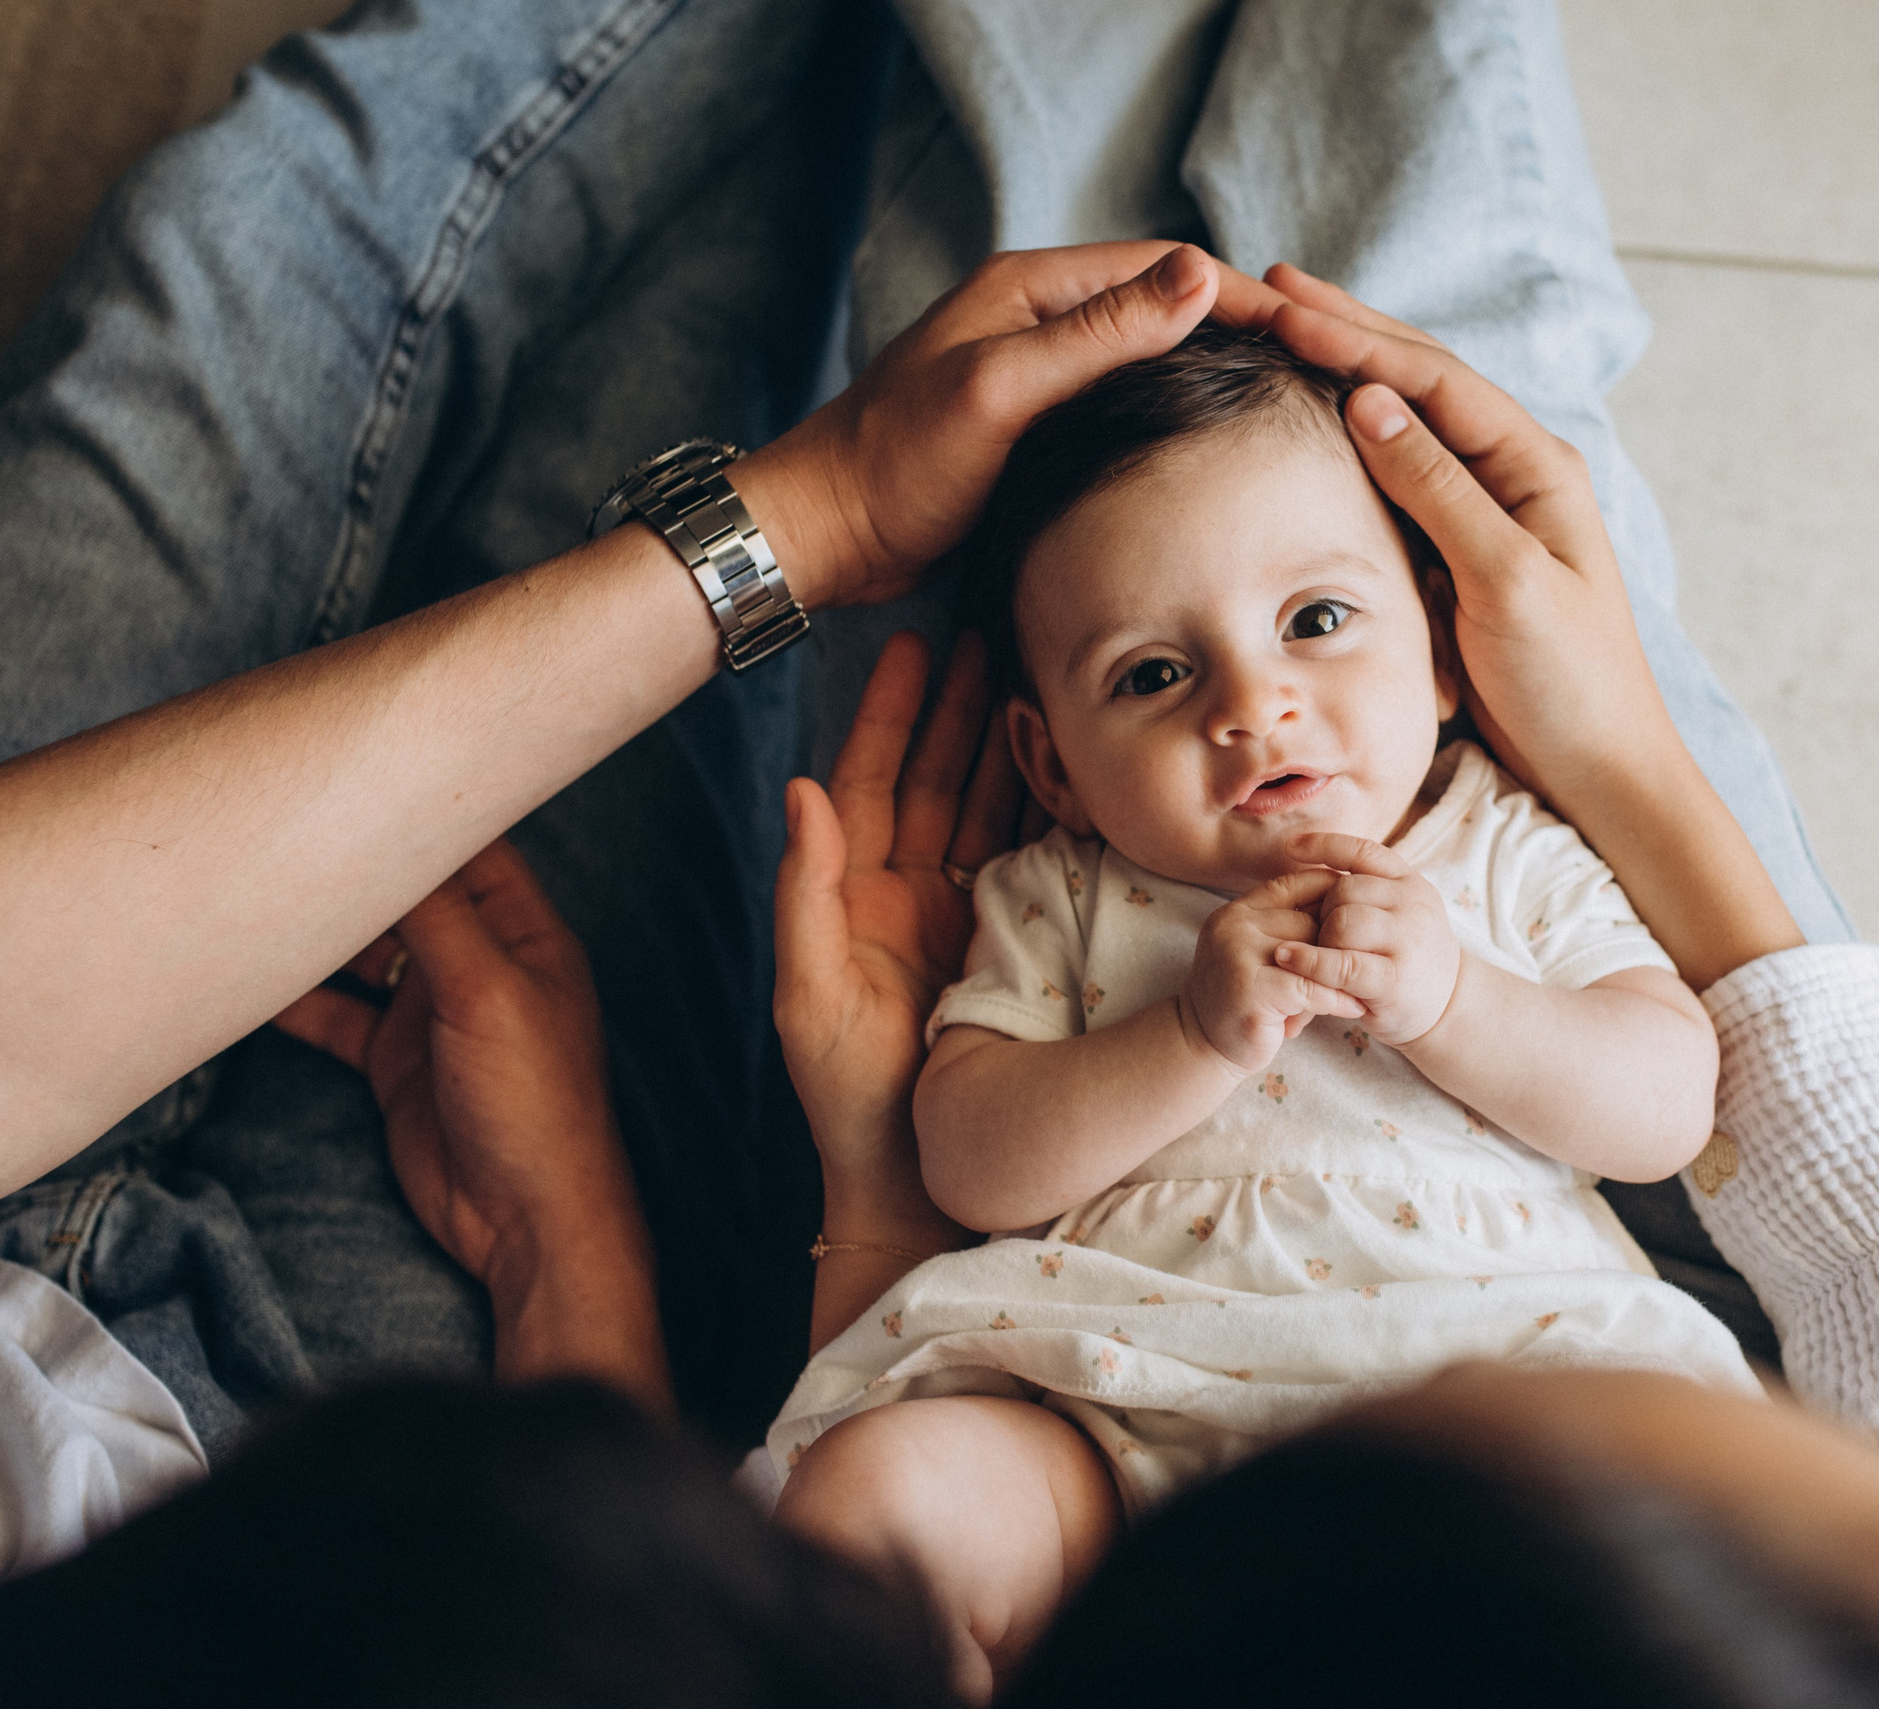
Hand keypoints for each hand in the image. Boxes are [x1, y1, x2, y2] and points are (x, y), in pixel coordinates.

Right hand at [274, 840, 665, 1403]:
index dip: (417, 808)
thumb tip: (395, 836)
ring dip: (315, 930)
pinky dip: (294, 998)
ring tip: (249, 890)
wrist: (526, 1220)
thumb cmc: (536, 1103)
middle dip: (351, 866)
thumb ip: (439, 916)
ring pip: (364, 951)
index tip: (351, 770)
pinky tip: (244, 979)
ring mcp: (434, 1011)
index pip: (467, 846)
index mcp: (523, 933)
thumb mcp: (488, 992)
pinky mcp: (396, 1061)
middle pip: (407, 893)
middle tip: (277, 825)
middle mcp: (479, 962)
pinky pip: (337, 1014)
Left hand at [733, 243, 1288, 610]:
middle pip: (1162, 307)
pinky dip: (1169, 414)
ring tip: (1280, 407)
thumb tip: (1201, 276)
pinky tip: (1207, 450)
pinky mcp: (1034, 425)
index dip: (1240, 294)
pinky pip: (1119, 404)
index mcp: (1030, 287)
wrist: (827, 533)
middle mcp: (1037, 318)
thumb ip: (1100, 334)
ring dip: (1207, 373)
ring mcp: (1037, 372)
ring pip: (1145, 358)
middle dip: (1237, 330)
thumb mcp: (1003, 390)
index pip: (1163, 266)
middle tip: (1313, 371)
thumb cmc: (896, 463)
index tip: (1310, 330)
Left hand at [774, 630, 1021, 1254]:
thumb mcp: (808, 996)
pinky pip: (1033, 858)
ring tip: (1039, 677)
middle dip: (959, 706)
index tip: (913, 642)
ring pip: (987, 806)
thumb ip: (804, 893)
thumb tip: (801, 788)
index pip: (870, 779)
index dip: (889, 711)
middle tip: (992, 633)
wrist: (915, 1182)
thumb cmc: (848, 1099)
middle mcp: (909, 892)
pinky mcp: (1014, 943)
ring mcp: (964, 915)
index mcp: (855, 894)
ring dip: (1009, 743)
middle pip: (936, 776)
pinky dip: (1051, 808)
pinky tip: (1076, 762)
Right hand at [1182, 869, 1364, 1073]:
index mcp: (1237, 911)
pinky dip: (1337, 1000)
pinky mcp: (1250, 989)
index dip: (1333, 894)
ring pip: (1314, 953)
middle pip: (1311, 920)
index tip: (1361, 917)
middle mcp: (1234, 925)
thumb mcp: (1257, 954)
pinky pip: (1311, 988)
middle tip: (1365, 967)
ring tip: (1366, 988)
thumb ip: (1287, 930)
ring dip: (1344, 975)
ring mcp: (1238, 954)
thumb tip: (1348, 904)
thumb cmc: (1242, 999)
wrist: (1202, 1045)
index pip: (1295, 882)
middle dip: (1339, 946)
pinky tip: (1354, 1008)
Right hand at [1235, 265, 1802, 988]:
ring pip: (1407, 419)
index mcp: (1532, 467)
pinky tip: (1319, 419)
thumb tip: (1369, 400)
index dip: (1352, 338)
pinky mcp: (1463, 552)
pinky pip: (1402, 474)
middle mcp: (1512, 474)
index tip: (1280, 306)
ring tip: (1284, 329)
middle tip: (1267, 290)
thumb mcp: (1502, 583)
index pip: (1429, 380)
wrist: (1602, 770)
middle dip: (1343, 331)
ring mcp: (1488, 510)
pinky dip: (1355, 437)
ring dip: (1346, 370)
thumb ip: (1438, 490)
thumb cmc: (1569, 685)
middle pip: (1418, 381)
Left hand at [1271, 833, 1460, 1046]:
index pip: (1363, 851)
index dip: (1324, 844)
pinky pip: (1341, 963)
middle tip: (1322, 937)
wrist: (1450, 1005)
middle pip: (1343, 889)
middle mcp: (1414, 904)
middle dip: (1321, 911)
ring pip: (1342, 921)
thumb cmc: (1408, 956)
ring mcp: (1408, 940)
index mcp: (1411, 883)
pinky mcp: (1394, 979)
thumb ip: (1366, 893)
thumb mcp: (1399, 914)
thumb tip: (1304, 862)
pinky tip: (1290, 960)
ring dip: (1320, 939)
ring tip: (1325, 957)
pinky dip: (1310, 962)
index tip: (1291, 846)